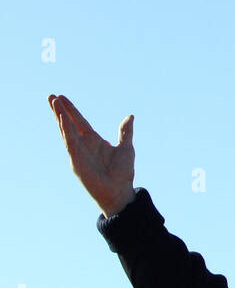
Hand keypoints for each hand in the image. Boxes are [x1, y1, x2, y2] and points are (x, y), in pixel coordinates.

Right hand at [48, 94, 135, 216]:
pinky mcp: (76, 160)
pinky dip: (66, 130)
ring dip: (60, 116)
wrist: (120, 192)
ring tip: (53, 102)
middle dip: (60, 110)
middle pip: (69, 124)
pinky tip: (62, 118)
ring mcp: (78, 152)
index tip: (62, 98)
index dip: (71, 110)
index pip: (80, 122)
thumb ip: (125, 132)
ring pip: (66, 130)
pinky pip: (70, 142)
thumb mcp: (126, 148)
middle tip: (51, 96)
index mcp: (94, 141)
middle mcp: (83, 145)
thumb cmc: (122, 173)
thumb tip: (130, 116)